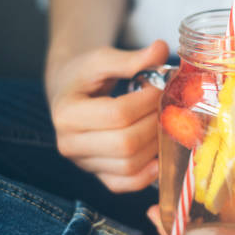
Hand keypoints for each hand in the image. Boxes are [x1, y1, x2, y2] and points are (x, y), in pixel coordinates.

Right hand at [47, 40, 168, 192]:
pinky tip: (161, 154)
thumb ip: (131, 58)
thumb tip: (162, 49)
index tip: (161, 86)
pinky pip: (126, 184)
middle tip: (168, 106)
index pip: (117, 114)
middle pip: (126, 143)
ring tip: (165, 122)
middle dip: (155, 123)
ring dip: (157, 145)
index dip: (147, 101)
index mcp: (66, 113)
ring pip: (130, 166)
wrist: (70, 94)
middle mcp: (70, 144)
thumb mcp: (102, 60)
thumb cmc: (85, 76)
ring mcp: (84, 164)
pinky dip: (148, 174)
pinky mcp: (99, 176)